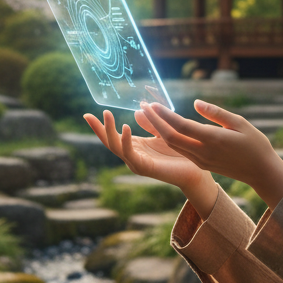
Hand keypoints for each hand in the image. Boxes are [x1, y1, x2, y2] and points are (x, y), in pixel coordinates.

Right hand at [83, 109, 216, 212]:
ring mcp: (136, 163)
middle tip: (90, 114)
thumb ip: (150, 123)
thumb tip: (135, 111)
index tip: (87, 114)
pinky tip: (125, 128)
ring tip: (107, 115)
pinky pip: (131, 154)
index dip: (100, 126)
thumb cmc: (180, 152)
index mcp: (135, 146)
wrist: (195, 171)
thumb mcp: (162, 133)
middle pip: (109, 142)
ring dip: (110, 131)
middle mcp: (133, 155)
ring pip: (116, 147)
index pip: (112, 135)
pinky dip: (126, 141)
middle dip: (99, 128)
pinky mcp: (145, 168)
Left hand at [137, 99, 282, 210]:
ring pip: (173, 145)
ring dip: (159, 130)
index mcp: (213, 140)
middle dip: (155, 122)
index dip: (164, 114)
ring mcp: (201, 160)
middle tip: (143, 106)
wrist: (261, 172)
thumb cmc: (255, 144)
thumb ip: (215, 113)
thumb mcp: (239, 123)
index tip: (153, 103)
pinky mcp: (202, 164)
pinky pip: (181, 150)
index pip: (181, 126)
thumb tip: (195, 103)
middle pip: (171, 137)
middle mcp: (203, 152)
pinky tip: (165, 127)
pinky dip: (170, 138)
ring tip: (148, 115)